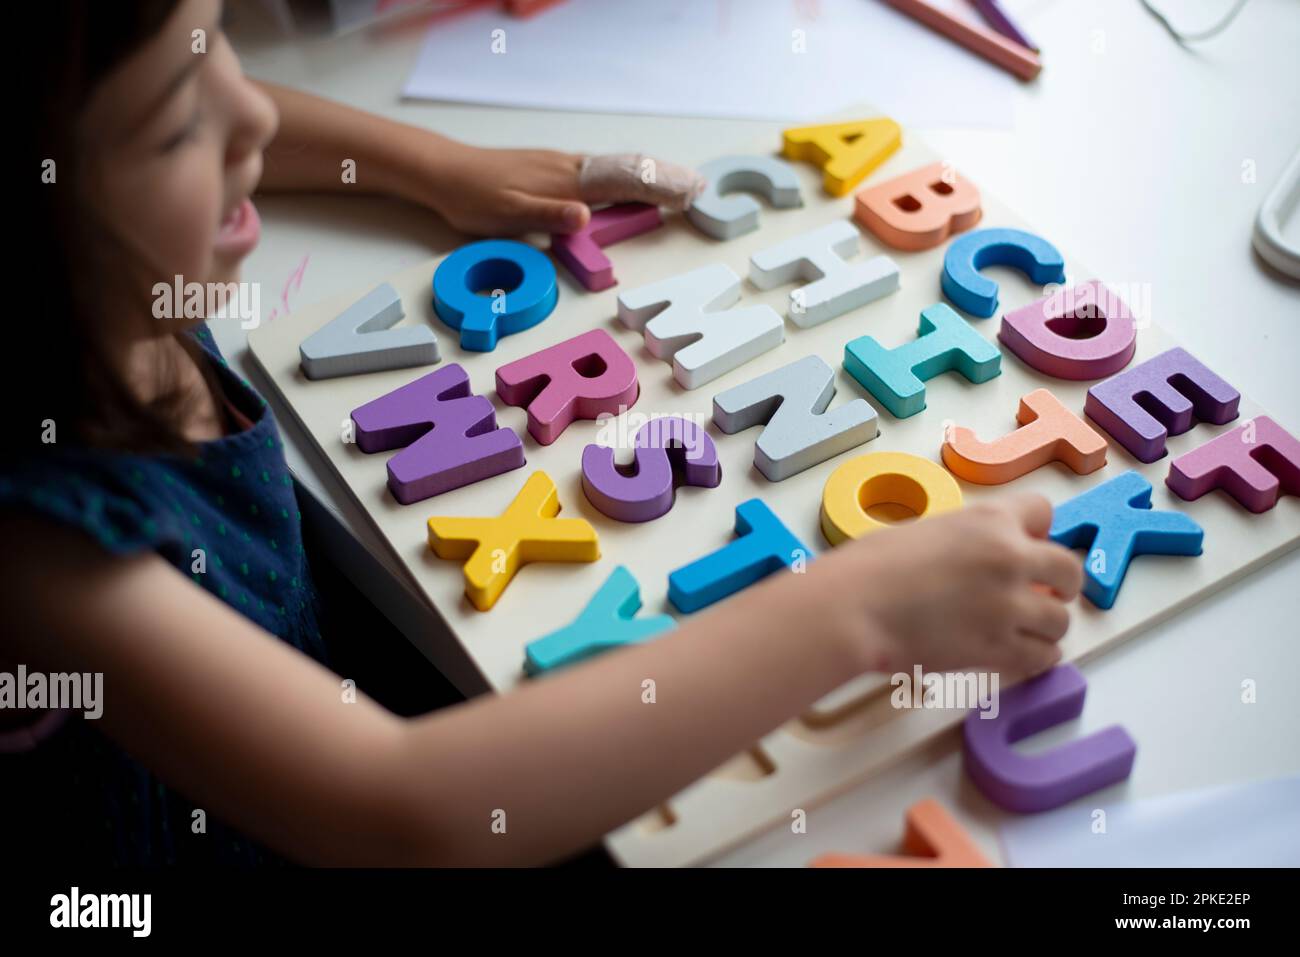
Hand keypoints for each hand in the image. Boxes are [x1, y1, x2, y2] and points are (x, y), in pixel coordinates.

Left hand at [419, 143, 704, 235]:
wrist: (446, 172)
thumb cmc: (474, 198)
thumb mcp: (508, 215)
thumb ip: (548, 216)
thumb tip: (584, 217)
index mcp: (566, 182)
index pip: (623, 182)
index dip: (657, 189)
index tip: (688, 195)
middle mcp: (570, 169)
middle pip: (627, 170)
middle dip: (664, 178)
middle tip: (697, 187)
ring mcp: (561, 165)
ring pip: (615, 167)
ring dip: (647, 175)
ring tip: (676, 182)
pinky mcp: (551, 168)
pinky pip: (599, 169)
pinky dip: (624, 174)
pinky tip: (627, 178)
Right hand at [841, 494, 1081, 677]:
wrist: (853, 608)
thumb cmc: (869, 566)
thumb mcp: (925, 531)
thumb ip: (964, 541)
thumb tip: (973, 562)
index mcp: (989, 520)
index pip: (1044, 512)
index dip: (1037, 532)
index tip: (1025, 548)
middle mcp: (1010, 558)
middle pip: (1069, 569)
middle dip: (1062, 584)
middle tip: (1046, 594)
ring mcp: (1008, 605)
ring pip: (1060, 619)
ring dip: (1046, 626)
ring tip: (1026, 631)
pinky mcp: (999, 648)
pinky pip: (1044, 657)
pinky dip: (1037, 658)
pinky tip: (1021, 655)